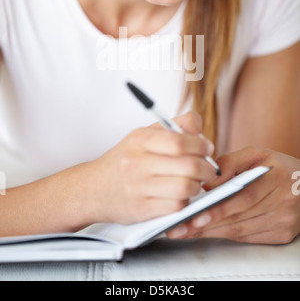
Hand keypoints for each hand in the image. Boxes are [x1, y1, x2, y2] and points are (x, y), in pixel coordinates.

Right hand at [86, 112, 216, 224]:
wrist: (93, 188)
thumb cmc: (124, 161)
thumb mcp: (142, 136)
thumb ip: (172, 128)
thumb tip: (200, 130)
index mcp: (140, 140)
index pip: (180, 141)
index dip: (201, 145)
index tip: (207, 147)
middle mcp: (137, 162)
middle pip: (188, 165)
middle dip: (206, 168)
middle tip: (209, 168)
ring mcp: (138, 188)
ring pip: (186, 188)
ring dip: (197, 186)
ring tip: (194, 182)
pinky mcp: (141, 209)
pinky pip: (176, 207)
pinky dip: (184, 201)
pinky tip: (180, 195)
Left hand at [166, 146, 299, 243]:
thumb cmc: (276, 166)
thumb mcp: (256, 154)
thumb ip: (231, 162)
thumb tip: (208, 181)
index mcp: (277, 178)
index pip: (245, 197)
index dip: (219, 209)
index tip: (196, 216)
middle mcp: (284, 202)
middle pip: (240, 218)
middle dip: (207, 224)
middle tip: (181, 227)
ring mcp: (285, 222)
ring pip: (242, 231)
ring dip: (213, 232)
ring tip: (188, 230)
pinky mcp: (283, 235)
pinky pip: (249, 238)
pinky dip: (228, 235)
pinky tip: (210, 231)